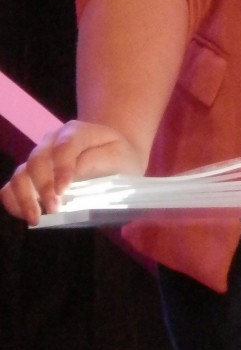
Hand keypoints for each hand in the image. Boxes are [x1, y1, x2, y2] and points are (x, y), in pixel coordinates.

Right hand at [0, 121, 146, 225]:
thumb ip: (97, 162)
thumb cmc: (119, 158)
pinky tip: (26, 215)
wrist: (114, 158)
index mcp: (76, 132)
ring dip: (25, 197)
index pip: (64, 146)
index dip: (61, 168)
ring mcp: (38, 158)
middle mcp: (51, 141)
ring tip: (36, 217)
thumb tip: (71, 177)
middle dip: (43, 186)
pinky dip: (13, 201)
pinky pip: (11, 187)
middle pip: (37, 159)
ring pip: (20, 173)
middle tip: (54, 209)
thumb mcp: (120, 157)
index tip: (64, 191)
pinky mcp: (29, 176)